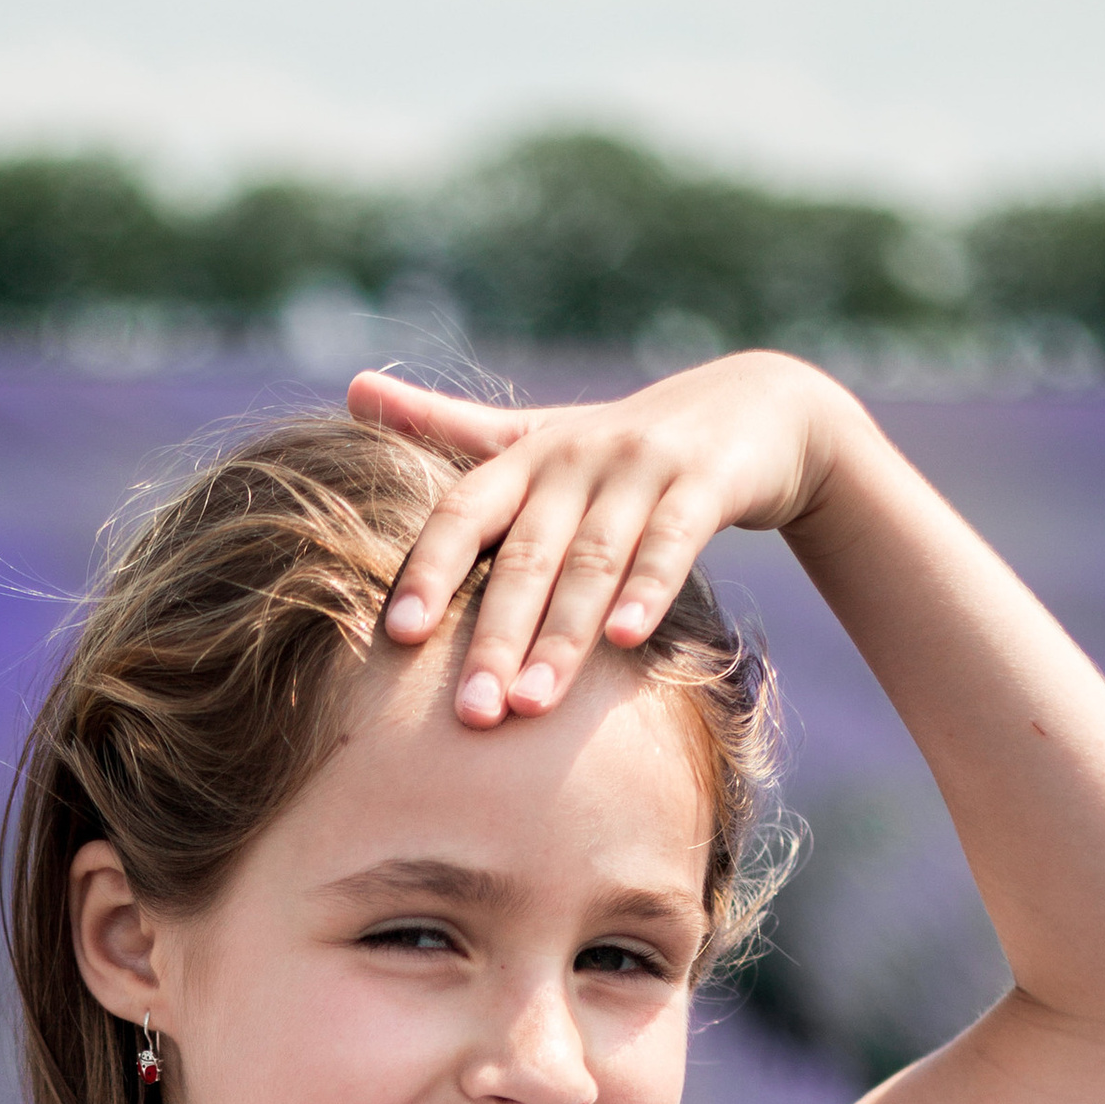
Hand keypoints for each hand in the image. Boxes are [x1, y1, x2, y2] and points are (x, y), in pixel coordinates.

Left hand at [348, 352, 857, 728]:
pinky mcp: (706, 481)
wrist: (753, 408)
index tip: (399, 637)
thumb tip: (351, 387)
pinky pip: (673, 542)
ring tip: (530, 707)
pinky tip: (626, 640)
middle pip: (526, 556)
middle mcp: (574, 459)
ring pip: (593, 560)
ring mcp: (642, 468)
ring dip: (561, 636)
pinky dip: (649, 588)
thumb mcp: (534, 434)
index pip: (462, 514)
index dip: (429, 570)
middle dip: (494, 637)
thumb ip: (445, 425)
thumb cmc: (618, 446)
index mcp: (524, 459)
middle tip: (470, 716)